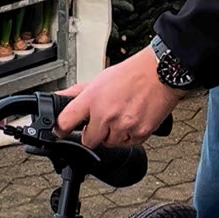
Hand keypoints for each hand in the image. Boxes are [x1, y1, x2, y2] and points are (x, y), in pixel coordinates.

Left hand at [56, 48, 177, 147]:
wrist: (160, 73)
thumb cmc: (131, 74)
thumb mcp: (99, 79)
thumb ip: (76, 93)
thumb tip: (58, 98)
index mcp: (92, 99)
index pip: (65, 123)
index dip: (61, 129)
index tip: (62, 130)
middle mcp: (106, 114)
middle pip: (88, 141)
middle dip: (92, 134)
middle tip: (101, 121)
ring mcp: (123, 126)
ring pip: (109, 143)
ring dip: (112, 134)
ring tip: (121, 116)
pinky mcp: (139, 134)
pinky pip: (127, 144)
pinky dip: (128, 135)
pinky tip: (132, 119)